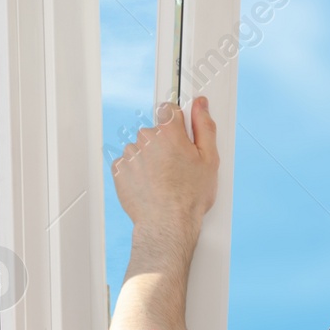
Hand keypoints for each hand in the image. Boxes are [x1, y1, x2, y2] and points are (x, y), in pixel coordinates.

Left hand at [112, 98, 219, 252]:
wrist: (167, 223)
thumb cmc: (189, 197)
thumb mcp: (209, 160)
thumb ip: (205, 127)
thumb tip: (200, 106)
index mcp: (169, 132)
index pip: (168, 109)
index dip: (176, 122)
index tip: (181, 135)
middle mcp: (146, 138)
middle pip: (155, 132)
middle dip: (165, 145)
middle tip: (178, 167)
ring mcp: (130, 154)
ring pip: (141, 148)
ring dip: (151, 159)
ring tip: (164, 180)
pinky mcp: (119, 169)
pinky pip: (128, 163)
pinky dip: (138, 171)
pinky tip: (151, 185)